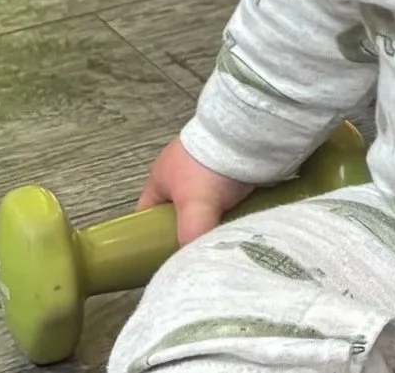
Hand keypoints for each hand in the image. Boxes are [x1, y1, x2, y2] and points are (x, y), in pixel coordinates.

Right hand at [137, 135, 254, 246]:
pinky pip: (228, 197)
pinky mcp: (232, 166)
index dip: (151, 238)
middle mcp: (181, 171)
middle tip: (198, 251)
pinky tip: (241, 223)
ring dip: (214, 219)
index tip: (163, 257)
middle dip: (188, 230)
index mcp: (161, 177)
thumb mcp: (193, 207)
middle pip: (178, 213)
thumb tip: (192, 263)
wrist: (248, 132)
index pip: (146, 216)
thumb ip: (189, 237)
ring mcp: (207, 167)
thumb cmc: (209, 167)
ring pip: (205, 206)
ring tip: (224, 239)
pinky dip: (233, 209)